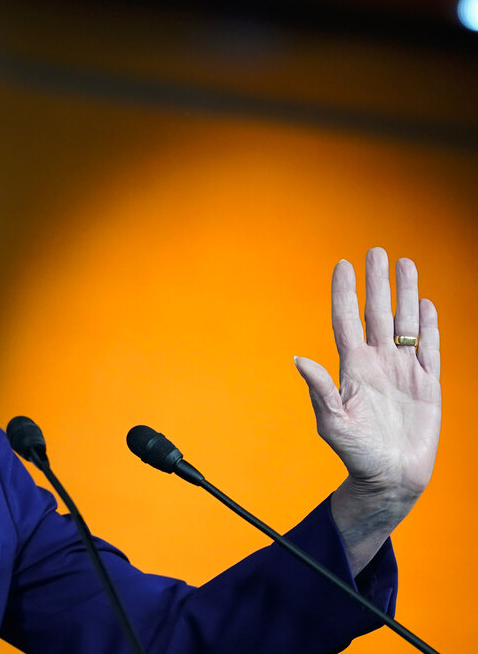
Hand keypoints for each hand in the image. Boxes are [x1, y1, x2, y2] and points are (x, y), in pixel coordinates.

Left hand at [293, 247, 440, 573]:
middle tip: (376, 251)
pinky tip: (427, 305)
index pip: (346, 321)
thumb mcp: (332, 423)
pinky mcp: (428, 384)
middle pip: (377, 313)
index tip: (342, 265)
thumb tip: (300, 359)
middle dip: (377, 283)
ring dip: (406, 294)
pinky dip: (429, 326)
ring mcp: (403, 371)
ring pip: (405, 323)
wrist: (389, 478)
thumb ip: (320, 391)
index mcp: (352, 368)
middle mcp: (377, 363)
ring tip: (406, 264)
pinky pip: (429, 348)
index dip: (344, 293)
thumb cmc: (355, 454)